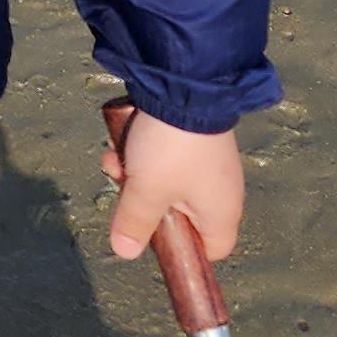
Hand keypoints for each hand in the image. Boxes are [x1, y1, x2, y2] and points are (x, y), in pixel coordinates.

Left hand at [103, 110, 244, 265]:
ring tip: (115, 158)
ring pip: (164, 181)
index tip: (151, 236)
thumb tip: (124, 251)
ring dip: (135, 172)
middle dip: (142, 201)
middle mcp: (220, 190)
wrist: (183, 85)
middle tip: (123, 186)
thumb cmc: (172, 148)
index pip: (211, 249)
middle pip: (177, 214)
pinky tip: (121, 140)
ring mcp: (206, 162)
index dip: (182, 250)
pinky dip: (142, 151)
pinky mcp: (192, 138)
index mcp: (221, 212)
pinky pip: (165, 156)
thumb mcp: (147, 190)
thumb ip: (135, 223)